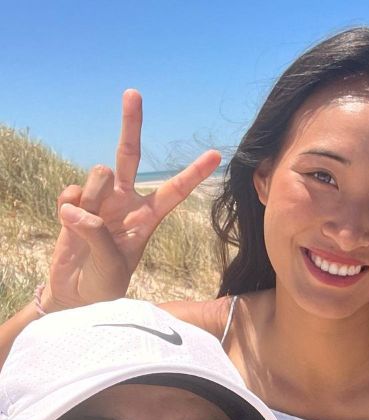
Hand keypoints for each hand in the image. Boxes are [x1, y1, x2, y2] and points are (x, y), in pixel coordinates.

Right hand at [44, 89, 220, 309]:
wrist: (76, 295)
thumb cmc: (105, 284)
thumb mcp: (113, 265)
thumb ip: (99, 235)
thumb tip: (77, 209)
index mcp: (148, 218)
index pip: (174, 191)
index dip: (193, 173)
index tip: (216, 154)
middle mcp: (126, 202)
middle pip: (130, 155)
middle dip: (131, 124)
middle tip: (133, 93)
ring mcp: (100, 201)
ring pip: (98, 173)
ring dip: (93, 197)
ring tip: (89, 226)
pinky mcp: (74, 205)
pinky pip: (71, 192)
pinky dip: (69, 207)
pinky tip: (71, 223)